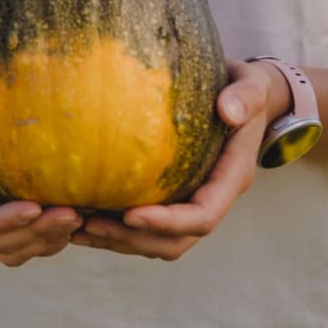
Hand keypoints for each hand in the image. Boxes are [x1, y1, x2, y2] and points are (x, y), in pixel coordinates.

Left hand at [70, 58, 287, 260]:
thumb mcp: (250, 87)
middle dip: (133, 239)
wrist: (246, 99)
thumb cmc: (246, 90)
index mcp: (231, 178)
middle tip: (90, 226)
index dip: (168, 222)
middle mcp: (212, 198)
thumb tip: (227, 110)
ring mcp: (193, 201)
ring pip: (159, 241)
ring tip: (77, 230)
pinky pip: (147, 226)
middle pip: (176, 240)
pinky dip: (116, 229)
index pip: (203, 216)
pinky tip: (82, 219)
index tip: (130, 214)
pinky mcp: (175, 197)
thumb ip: (244, 97)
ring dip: (120, 241)